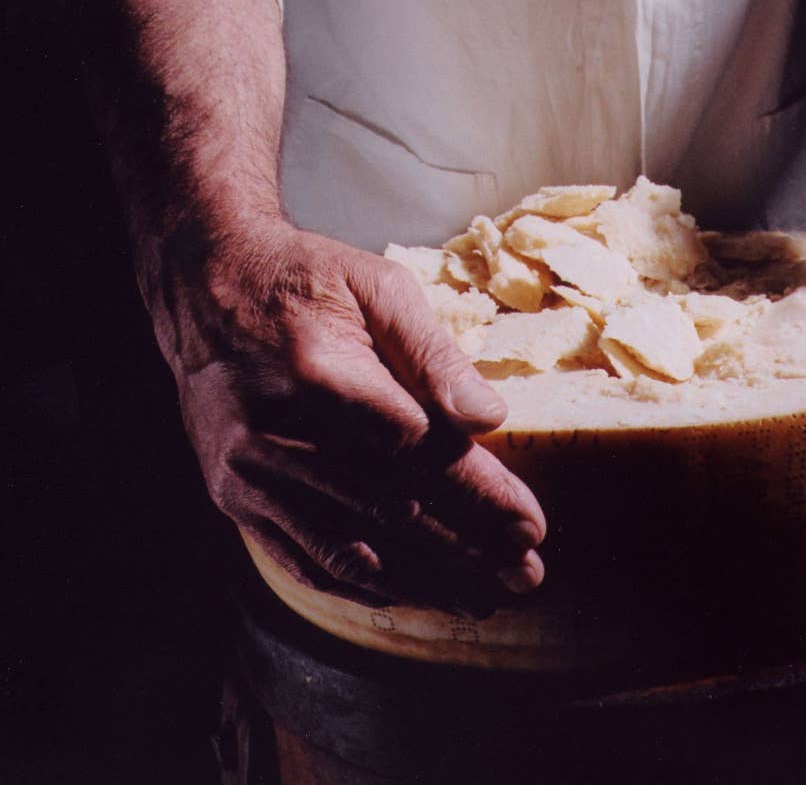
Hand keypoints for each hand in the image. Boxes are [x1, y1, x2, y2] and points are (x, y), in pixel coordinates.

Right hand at [155, 221, 545, 612]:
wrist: (200, 283)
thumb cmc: (305, 279)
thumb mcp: (378, 287)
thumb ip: (434, 355)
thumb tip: (488, 417)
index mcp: (325, 375)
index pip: (422, 454)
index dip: (481, 498)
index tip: (531, 529)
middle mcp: (278, 433)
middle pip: (392, 513)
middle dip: (468, 552)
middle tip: (526, 577)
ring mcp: (248, 473)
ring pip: (347, 549)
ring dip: (420, 582)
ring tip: (478, 600)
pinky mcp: (232, 494)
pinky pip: (299, 556)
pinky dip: (356, 584)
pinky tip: (404, 596)